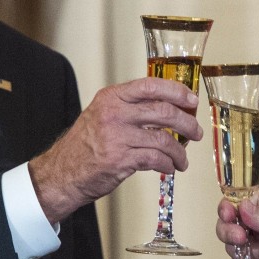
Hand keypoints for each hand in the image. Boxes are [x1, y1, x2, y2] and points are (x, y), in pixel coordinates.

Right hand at [28, 77, 202, 221]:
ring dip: (179, 151)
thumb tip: (167, 107)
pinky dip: (168, 164)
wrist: (62, 173)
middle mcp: (114, 113)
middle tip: (195, 131)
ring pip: (163, 139)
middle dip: (186, 123)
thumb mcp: (102, 114)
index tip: (192, 100)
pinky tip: (169, 168)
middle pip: (163, 111)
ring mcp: (117, 136)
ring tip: (183, 159)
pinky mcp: (120, 159)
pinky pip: (155, 159)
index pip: (151, 86)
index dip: (177, 91)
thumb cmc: (85, 145)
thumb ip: (130, 108)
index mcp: (112, 98)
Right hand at [215, 190, 258, 258]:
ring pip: (232, 249)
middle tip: (242, 238)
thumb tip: (242, 207)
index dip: (227, 209)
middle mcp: (255, 225)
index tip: (229, 216)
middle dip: (231, 233)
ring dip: (251, 253)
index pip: (236, 203)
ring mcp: (254, 246)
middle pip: (226, 226)